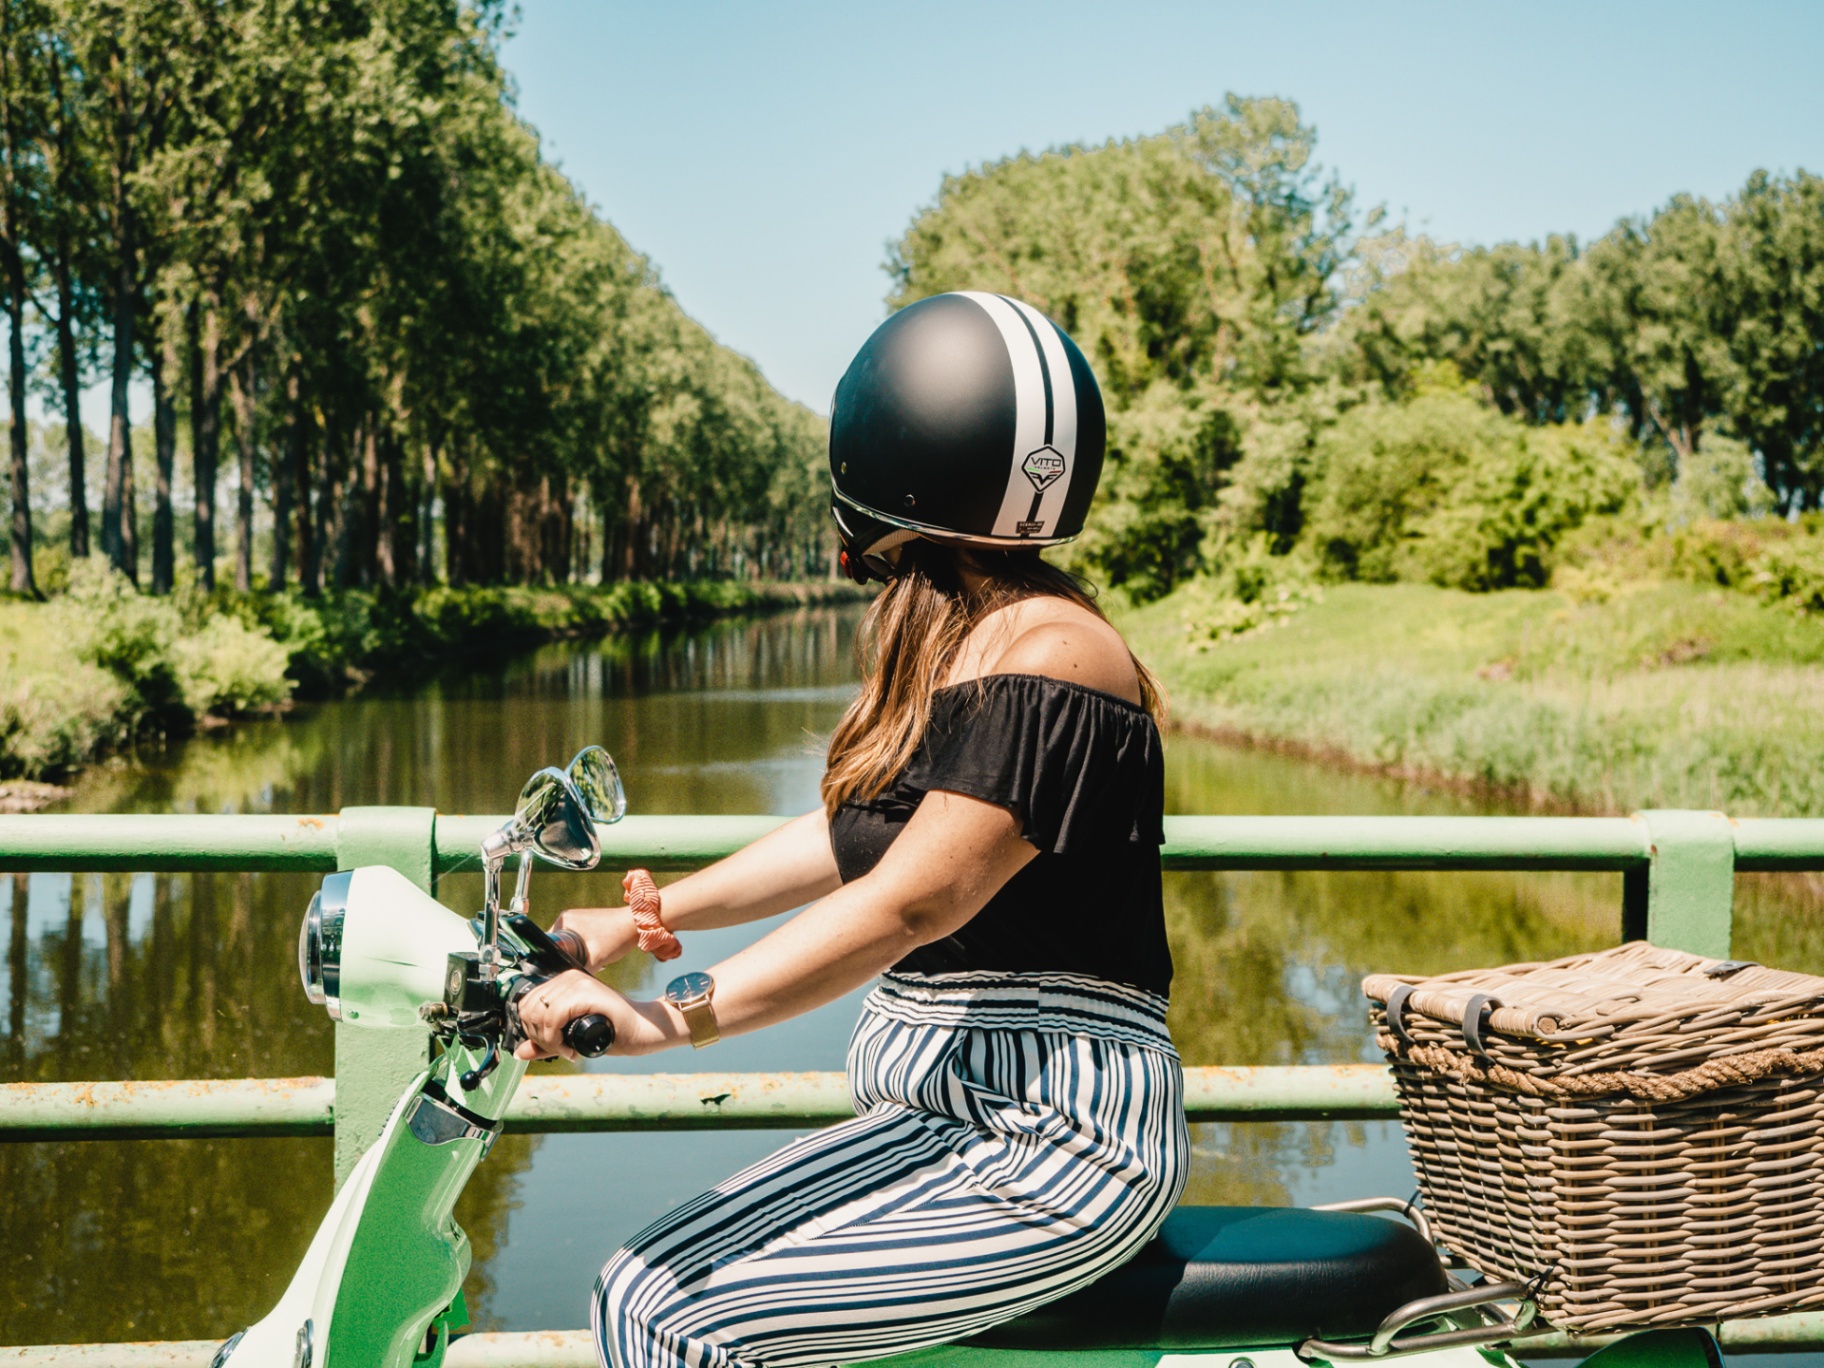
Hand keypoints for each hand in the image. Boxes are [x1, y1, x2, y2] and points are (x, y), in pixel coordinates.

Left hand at [512, 970, 677, 1059]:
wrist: (644, 1029)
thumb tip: (519, 1052)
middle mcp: (567, 977)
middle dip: (537, 1037)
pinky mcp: (586, 992)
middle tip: (559, 1050)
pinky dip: (556, 1039)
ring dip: (548, 1041)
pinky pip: (553, 1017)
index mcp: (562, 982)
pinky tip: (572, 1050)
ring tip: (567, 1050)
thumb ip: (546, 1042)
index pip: (526, 1004)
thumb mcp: (571, 1037)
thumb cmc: (612, 1031)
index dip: (531, 1031)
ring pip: (538, 1014)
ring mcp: (577, 981)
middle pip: (528, 1009)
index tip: (551, 1046)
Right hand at [551, 906, 638, 970]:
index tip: (557, 972)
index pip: (547, 945)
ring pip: (568, 944)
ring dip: (575, 955)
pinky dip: (582, 950)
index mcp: (563, 920)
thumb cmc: (618, 937)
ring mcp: (577, 919)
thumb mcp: (596, 958)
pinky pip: (577, 941)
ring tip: (587, 963)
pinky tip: (593, 956)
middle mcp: (566, 917)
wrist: (638, 924)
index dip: (551, 961)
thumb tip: (566, 982)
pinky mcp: (586, 923)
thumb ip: (579, 970)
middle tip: (575, 969)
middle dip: (565, 959)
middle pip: (557, 946)